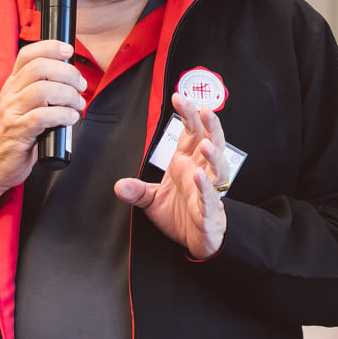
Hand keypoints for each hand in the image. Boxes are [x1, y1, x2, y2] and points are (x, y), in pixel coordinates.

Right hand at [0, 39, 85, 213]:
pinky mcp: (18, 132)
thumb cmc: (18, 132)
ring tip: (78, 104)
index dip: (50, 47)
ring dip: (68, 95)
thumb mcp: (26, 105)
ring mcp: (12, 112)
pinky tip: (71, 118)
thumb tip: (73, 77)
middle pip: (39, 68)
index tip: (69, 51)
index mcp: (13, 84)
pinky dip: (62, 115)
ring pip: (42, 90)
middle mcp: (10, 94)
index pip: (28, 54)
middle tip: (81, 86)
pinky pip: (42, 117)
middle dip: (67, 73)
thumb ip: (42, 89)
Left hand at [114, 93, 226, 259]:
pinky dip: (206, 187)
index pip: (192, 133)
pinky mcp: (209, 210)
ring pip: (218, 167)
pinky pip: (210, 196)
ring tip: (205, 142)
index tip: (179, 97)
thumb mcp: (152, 201)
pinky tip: (200, 176)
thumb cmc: (181, 215)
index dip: (188, 115)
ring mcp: (209, 190)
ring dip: (214, 154)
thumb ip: (136, 191)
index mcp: (188, 163)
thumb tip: (119, 186)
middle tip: (204, 110)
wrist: (196, 241)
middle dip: (210, 126)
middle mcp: (202, 172)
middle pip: (211, 143)